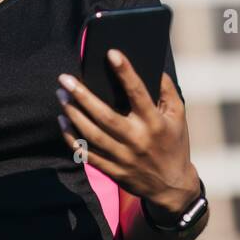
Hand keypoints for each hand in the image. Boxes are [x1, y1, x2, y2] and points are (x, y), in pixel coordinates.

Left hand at [55, 49, 198, 213]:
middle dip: (83, 96)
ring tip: (61, 95)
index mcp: (155, 122)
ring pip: (91, 135)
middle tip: (65, 79)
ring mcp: (123, 157)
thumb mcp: (179, 115)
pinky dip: (72, 138)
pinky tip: (62, 121)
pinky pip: (87, 154)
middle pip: (105, 116)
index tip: (111, 53)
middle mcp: (137, 139)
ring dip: (73, 114)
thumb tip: (151, 66)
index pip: (138, 93)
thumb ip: (167, 90)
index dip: (125, 72)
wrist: (173, 186)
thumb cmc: (175, 142)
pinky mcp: (113, 171)